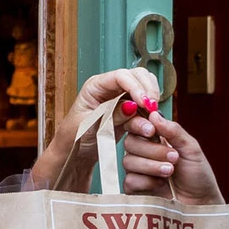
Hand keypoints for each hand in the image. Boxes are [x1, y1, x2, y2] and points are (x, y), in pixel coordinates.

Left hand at [28, 68, 163, 190]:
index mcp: (96, 86)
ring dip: (152, 101)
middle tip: (153, 109)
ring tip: (153, 117)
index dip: (135, 87)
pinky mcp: (129, 110)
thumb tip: (132, 106)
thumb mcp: (91, 126)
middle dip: (148, 90)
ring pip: (145, 88)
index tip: (144, 102)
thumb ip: (111, 115)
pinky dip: (151, 113)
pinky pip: (145, 106)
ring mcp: (121, 97)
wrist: (76, 152)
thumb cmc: (75, 136)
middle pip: (137, 76)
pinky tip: (151, 124)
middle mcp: (110, 88)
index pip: (120, 76)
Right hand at [120, 110, 222, 204]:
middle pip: (130, 142)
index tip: (151, 131)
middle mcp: (144, 154)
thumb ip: (173, 131)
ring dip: (151, 165)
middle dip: (152, 150)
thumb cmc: (198, 176)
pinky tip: (160, 185)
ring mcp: (138, 172)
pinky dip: (146, 181)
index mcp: (156, 140)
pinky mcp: (134, 190)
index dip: (138, 125)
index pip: (137, 126)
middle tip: (173, 157)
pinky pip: (129, 180)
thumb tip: (153, 114)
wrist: (200, 203)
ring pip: (128, 161)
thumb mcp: (191, 149)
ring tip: (170, 171)